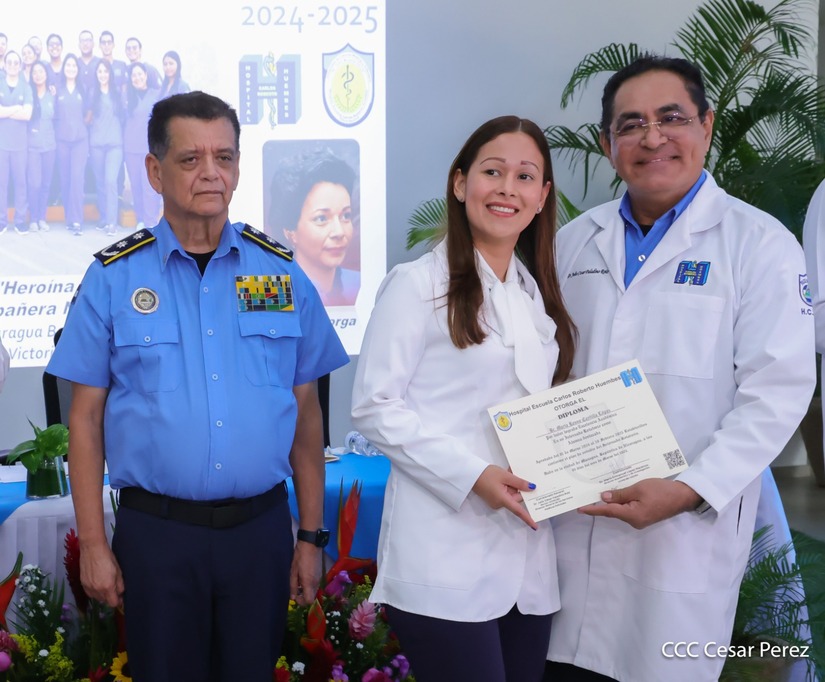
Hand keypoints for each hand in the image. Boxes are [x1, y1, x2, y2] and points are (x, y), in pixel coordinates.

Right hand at [79, 541, 123, 607]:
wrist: (92, 549)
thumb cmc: (108, 558)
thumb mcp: (118, 571)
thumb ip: (120, 584)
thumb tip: (121, 593)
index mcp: (107, 587)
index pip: (112, 603)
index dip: (118, 601)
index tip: (120, 598)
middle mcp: (96, 590)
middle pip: (104, 601)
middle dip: (110, 597)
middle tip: (114, 588)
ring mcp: (88, 587)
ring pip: (97, 598)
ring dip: (102, 595)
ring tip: (105, 584)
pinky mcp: (82, 584)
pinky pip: (90, 593)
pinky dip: (95, 591)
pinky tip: (98, 582)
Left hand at [290, 541, 321, 604]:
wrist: (311, 544)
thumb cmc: (300, 557)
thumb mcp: (293, 571)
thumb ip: (293, 586)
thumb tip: (292, 597)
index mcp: (309, 582)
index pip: (309, 601)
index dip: (301, 602)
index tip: (295, 596)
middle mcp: (316, 582)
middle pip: (312, 597)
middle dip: (304, 596)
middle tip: (296, 590)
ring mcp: (320, 578)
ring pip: (314, 590)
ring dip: (307, 590)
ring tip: (299, 582)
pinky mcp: (321, 573)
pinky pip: (316, 584)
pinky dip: (310, 584)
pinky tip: (304, 576)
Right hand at [472, 465, 536, 529]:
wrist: (470, 474)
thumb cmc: (487, 474)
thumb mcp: (505, 476)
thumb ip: (519, 483)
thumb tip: (532, 488)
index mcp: (503, 500)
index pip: (518, 511)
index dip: (528, 519)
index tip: (536, 527)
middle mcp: (499, 503)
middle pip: (516, 498)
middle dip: (518, 488)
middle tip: (517, 474)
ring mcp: (496, 501)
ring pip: (511, 495)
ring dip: (512, 485)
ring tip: (509, 473)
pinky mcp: (493, 498)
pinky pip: (505, 494)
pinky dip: (507, 486)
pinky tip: (504, 477)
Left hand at [577, 479, 701, 528]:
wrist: (684, 496)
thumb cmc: (662, 491)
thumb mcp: (639, 488)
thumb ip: (620, 494)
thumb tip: (603, 498)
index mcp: (632, 515)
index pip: (607, 512)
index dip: (592, 509)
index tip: (579, 508)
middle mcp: (634, 521)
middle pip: (613, 511)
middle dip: (600, 504)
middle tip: (586, 494)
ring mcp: (640, 519)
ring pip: (621, 510)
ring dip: (612, 502)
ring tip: (598, 491)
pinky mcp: (644, 515)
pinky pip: (628, 508)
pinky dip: (621, 501)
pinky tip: (616, 493)